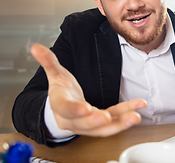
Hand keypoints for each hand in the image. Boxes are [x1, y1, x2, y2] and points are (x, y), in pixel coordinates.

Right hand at [31, 44, 146, 136]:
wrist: (63, 110)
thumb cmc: (61, 92)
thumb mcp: (55, 75)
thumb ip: (48, 62)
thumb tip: (36, 47)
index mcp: (61, 106)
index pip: (66, 109)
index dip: (74, 110)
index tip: (84, 108)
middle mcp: (74, 119)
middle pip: (84, 123)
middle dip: (96, 121)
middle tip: (108, 118)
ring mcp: (89, 124)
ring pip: (103, 128)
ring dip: (120, 123)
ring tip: (135, 116)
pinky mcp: (102, 123)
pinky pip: (115, 120)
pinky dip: (126, 114)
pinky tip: (139, 106)